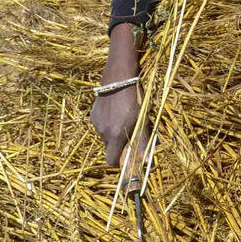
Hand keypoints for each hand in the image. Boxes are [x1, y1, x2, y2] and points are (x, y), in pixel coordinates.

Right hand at [94, 22, 145, 165]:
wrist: (118, 77)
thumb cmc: (134, 99)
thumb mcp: (142, 121)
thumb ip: (143, 143)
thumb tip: (148, 164)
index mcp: (115, 136)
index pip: (111, 160)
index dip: (119, 161)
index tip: (127, 154)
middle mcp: (102, 132)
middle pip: (109, 147)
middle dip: (119, 143)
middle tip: (129, 130)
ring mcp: (96, 122)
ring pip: (105, 135)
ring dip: (113, 132)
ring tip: (123, 117)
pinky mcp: (93, 114)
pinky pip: (101, 124)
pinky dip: (108, 122)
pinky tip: (115, 110)